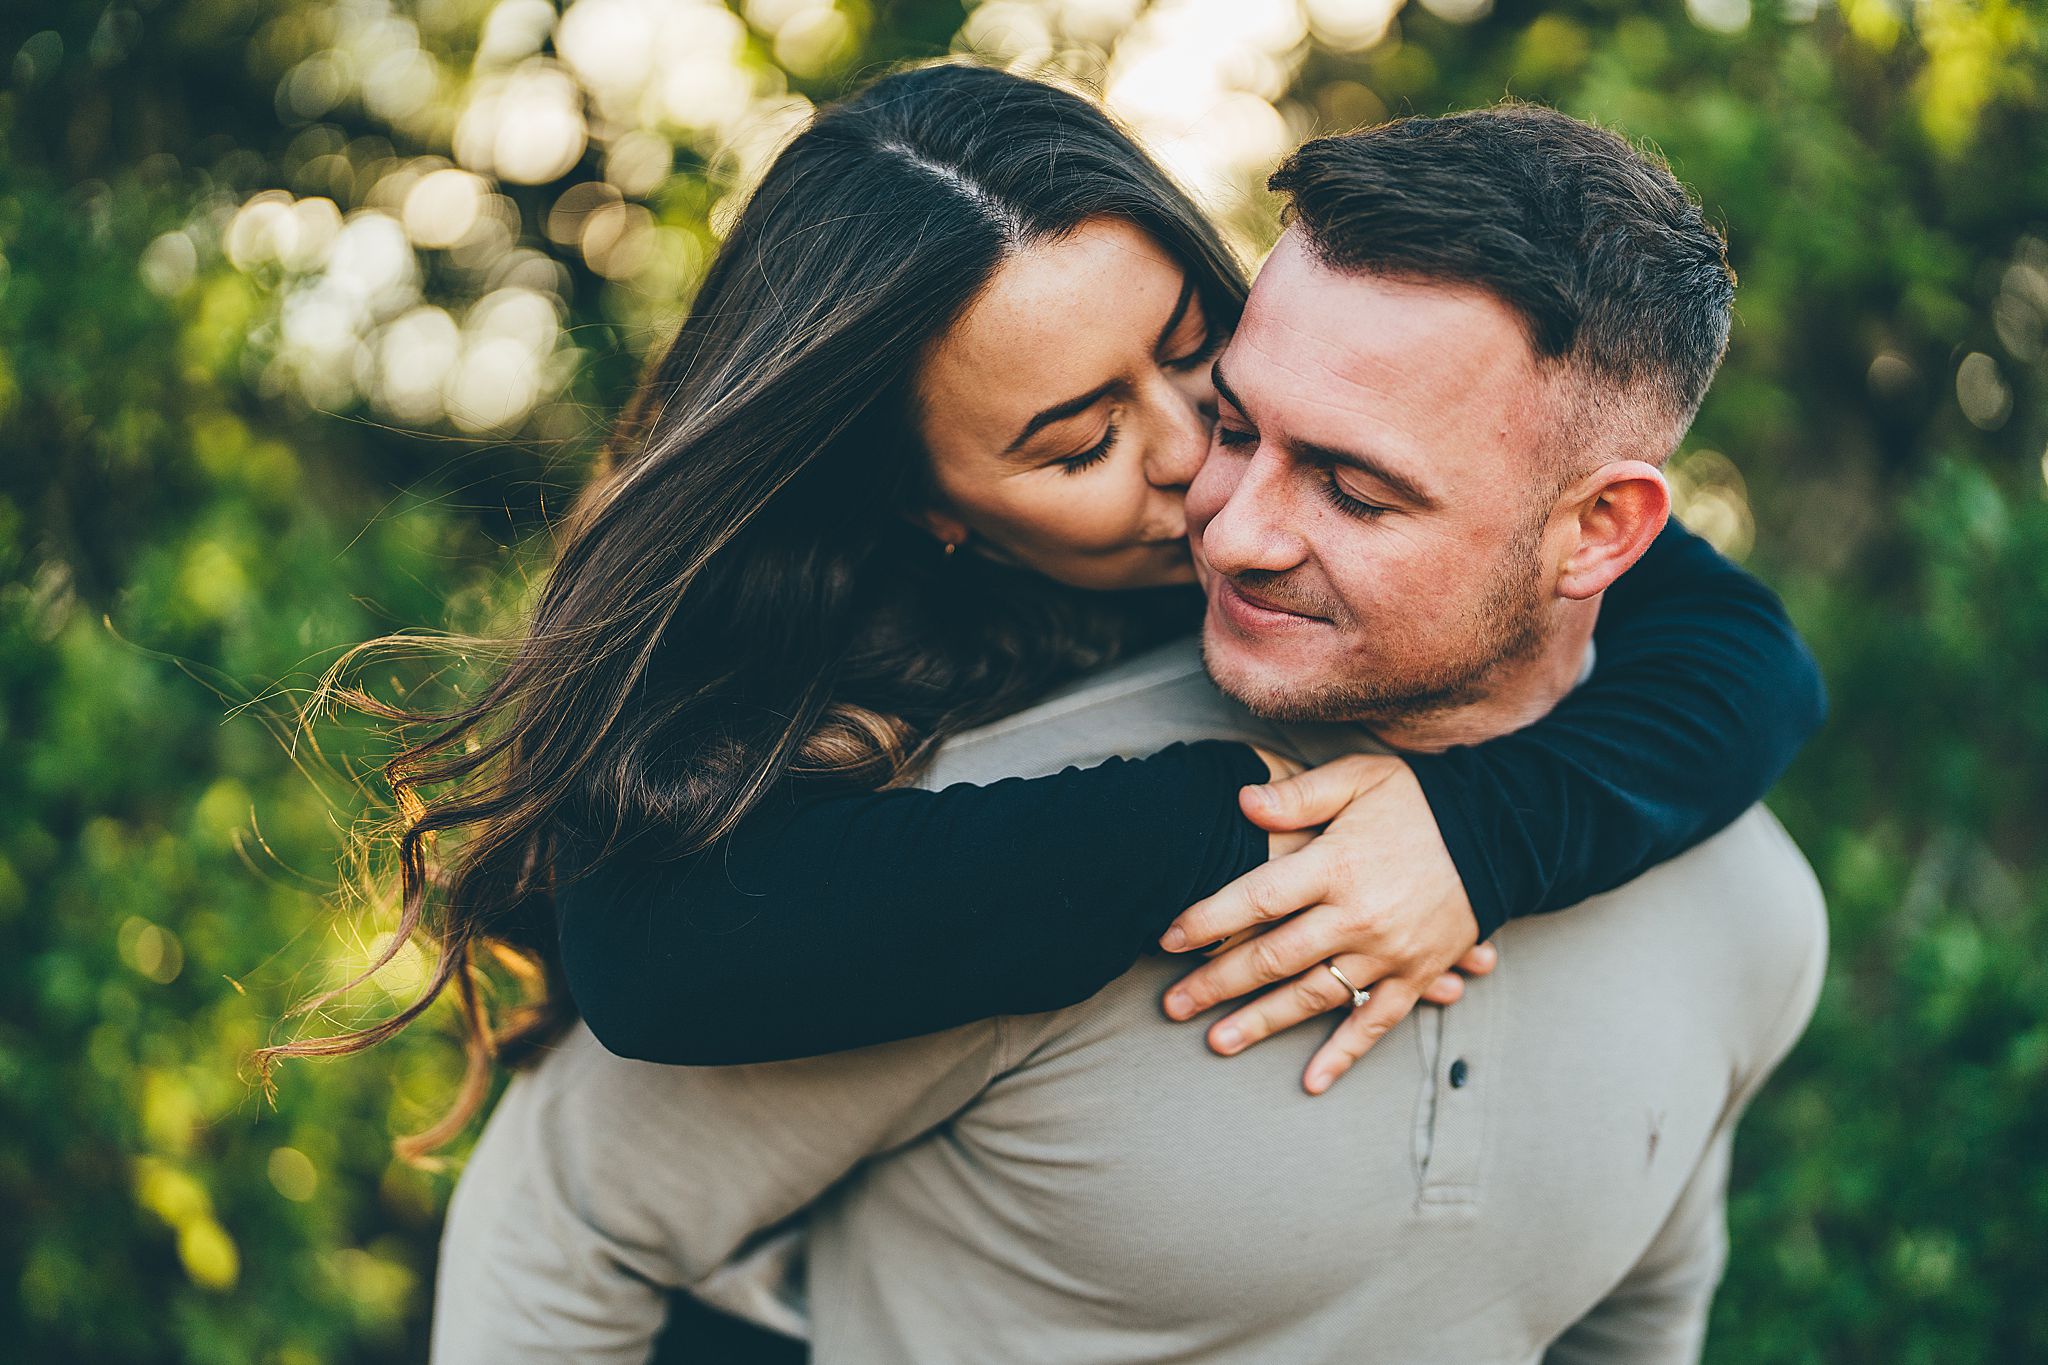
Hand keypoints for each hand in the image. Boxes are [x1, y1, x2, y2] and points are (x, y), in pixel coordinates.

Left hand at [1159, 753, 1492, 1093]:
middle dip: (1217, 983)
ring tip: (1217, 1042)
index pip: (1257, 897)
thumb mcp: (1360, 778)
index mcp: (1337, 864)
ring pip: (1314, 996)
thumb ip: (1300, 795)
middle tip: (1171, 1005)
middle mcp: (1358, 915)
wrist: (1502, 831)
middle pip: (1274, 956)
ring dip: (1263, 1023)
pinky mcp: (1416, 975)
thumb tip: (1241, 802)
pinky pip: (1374, 1022)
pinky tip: (1312, 1081)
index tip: (1166, 938)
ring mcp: (1389, 952)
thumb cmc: (1420, 800)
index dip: (1208, 919)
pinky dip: (1344, 1055)